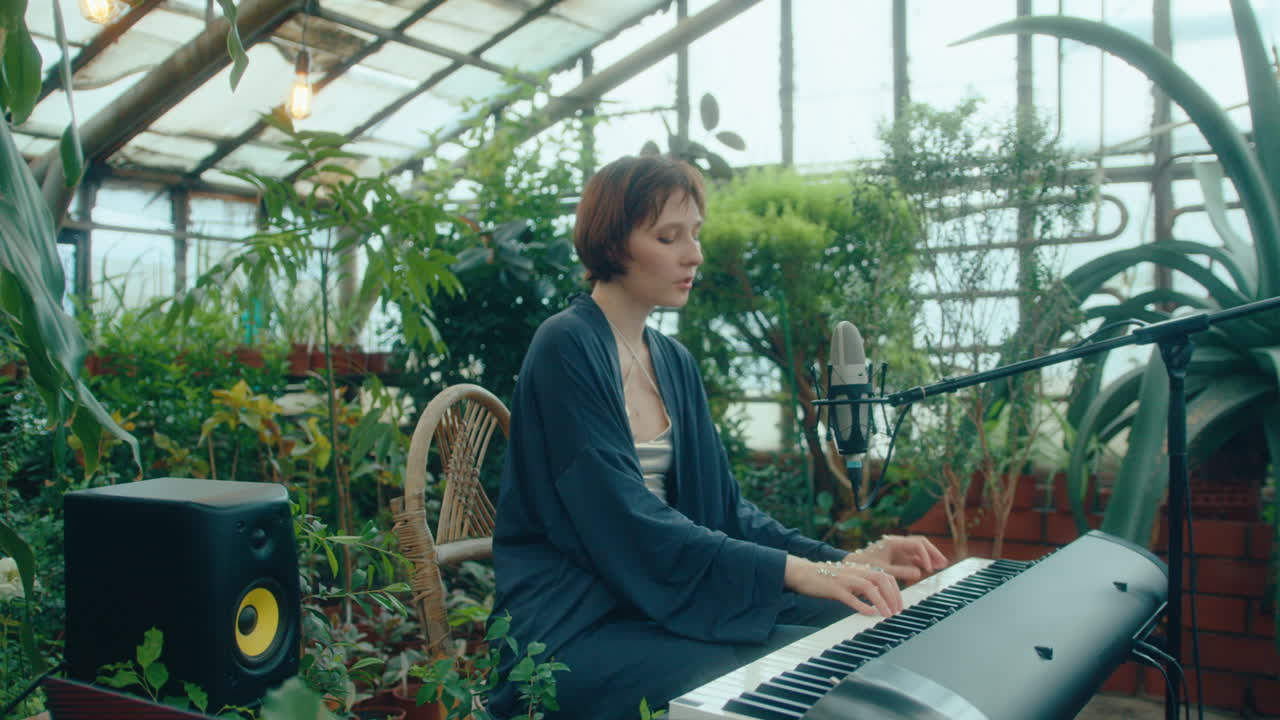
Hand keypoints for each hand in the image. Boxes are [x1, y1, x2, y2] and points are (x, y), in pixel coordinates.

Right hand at [783, 556, 902, 616]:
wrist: (803, 572)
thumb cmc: (826, 579)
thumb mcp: (849, 580)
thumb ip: (863, 587)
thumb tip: (878, 601)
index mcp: (860, 569)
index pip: (886, 576)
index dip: (896, 591)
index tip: (899, 606)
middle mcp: (855, 572)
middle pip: (882, 579)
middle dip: (893, 596)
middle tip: (897, 612)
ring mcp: (845, 579)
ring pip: (869, 587)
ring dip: (882, 602)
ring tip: (888, 615)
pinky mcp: (834, 588)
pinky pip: (850, 596)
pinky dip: (862, 605)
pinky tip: (869, 613)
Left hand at [846, 535, 948, 583]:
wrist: (852, 565)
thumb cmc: (865, 565)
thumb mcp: (883, 570)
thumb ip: (901, 571)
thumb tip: (919, 573)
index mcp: (894, 542)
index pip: (917, 544)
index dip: (926, 555)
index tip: (930, 568)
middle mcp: (898, 543)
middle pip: (921, 544)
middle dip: (933, 553)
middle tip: (943, 563)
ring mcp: (898, 549)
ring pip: (918, 550)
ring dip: (929, 557)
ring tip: (941, 565)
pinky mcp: (897, 556)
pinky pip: (913, 557)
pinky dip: (921, 562)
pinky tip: (928, 569)